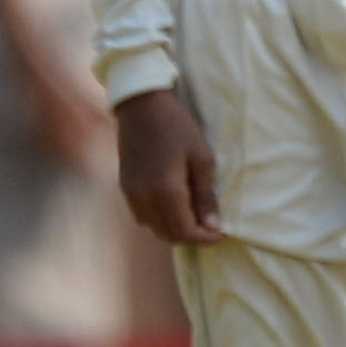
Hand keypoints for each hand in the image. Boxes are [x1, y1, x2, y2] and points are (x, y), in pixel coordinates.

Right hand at [116, 88, 222, 244]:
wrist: (142, 108)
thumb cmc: (178, 129)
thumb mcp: (202, 159)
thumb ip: (206, 196)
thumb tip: (213, 226)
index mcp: (165, 192)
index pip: (184, 231)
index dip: (204, 238)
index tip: (220, 233)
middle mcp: (144, 199)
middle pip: (168, 235)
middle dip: (191, 235)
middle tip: (211, 224)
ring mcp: (131, 195)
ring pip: (154, 228)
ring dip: (175, 229)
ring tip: (195, 214)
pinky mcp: (125, 188)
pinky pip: (143, 216)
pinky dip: (160, 219)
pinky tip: (175, 206)